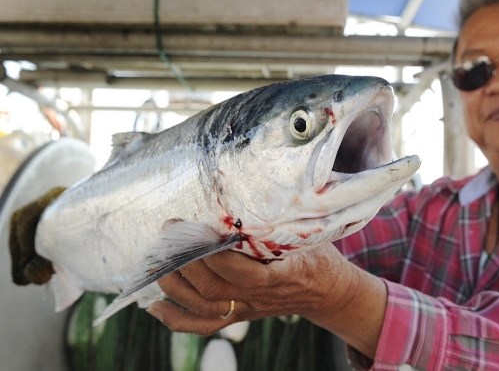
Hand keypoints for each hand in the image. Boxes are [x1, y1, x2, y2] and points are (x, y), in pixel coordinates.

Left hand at [147, 243, 386, 358]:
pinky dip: (176, 320)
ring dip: (175, 284)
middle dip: (186, 261)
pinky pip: (204, 326)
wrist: (328, 291)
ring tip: (158, 258)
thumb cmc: (317, 256)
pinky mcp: (239, 315)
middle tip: (170, 232)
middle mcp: (260, 298)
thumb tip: (254, 188)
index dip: (213, 253)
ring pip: (204, 308)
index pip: (241, 272)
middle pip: (214, 289)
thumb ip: (283, 221)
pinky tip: (154, 306)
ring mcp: (247, 309)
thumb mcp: (309, 235)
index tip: (193, 227)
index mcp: (281, 276)